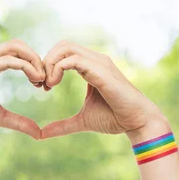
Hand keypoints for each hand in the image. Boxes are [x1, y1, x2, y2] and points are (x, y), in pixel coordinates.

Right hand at [0, 39, 45, 143]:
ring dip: (34, 61)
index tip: (43, 84)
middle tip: (46, 80)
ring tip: (42, 80)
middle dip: (37, 59)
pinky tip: (35, 80)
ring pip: (15, 47)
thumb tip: (39, 133)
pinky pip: (8, 60)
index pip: (17, 51)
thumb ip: (19, 122)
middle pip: (18, 44)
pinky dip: (26, 67)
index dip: (34, 63)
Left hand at [41, 40, 169, 142]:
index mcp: (91, 67)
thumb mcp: (82, 121)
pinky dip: (57, 69)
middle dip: (46, 61)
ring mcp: (99, 63)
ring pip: (65, 48)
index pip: (64, 52)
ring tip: (47, 85)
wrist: (137, 122)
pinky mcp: (101, 71)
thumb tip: (41, 134)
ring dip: (50, 64)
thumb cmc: (115, 119)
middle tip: (41, 84)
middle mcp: (95, 60)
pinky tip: (54, 85)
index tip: (43, 87)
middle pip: (62, 45)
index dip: (48, 65)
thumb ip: (62, 125)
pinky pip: (73, 60)